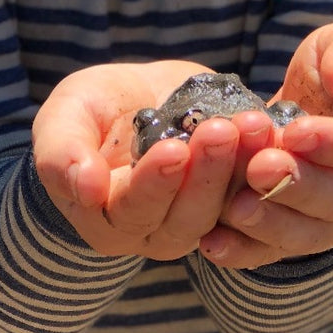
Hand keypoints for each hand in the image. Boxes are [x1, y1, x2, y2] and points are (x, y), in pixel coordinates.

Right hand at [32, 61, 275, 260]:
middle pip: (187, 216)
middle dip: (206, 173)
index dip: (154, 184)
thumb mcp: (65, 118)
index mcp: (107, 221)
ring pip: (226, 207)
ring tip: (250, 124)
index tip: (173, 149)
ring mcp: (200, 221)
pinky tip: (271, 129)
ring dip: (241, 167)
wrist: (138, 99)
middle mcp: (156, 232)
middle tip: (220, 129)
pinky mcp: (235, 201)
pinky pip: (255, 190)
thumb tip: (85, 188)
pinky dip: (265, 162)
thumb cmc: (90, 111)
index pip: (134, 211)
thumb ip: (61, 154)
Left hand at [199, 20, 332, 268]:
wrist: (309, 108)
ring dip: (272, 223)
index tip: (297, 131)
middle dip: (299, 186)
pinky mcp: (297, 237)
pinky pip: (273, 252)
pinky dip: (243, 251)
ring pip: (310, 234)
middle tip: (260, 167)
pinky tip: (212, 243)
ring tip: (236, 205)